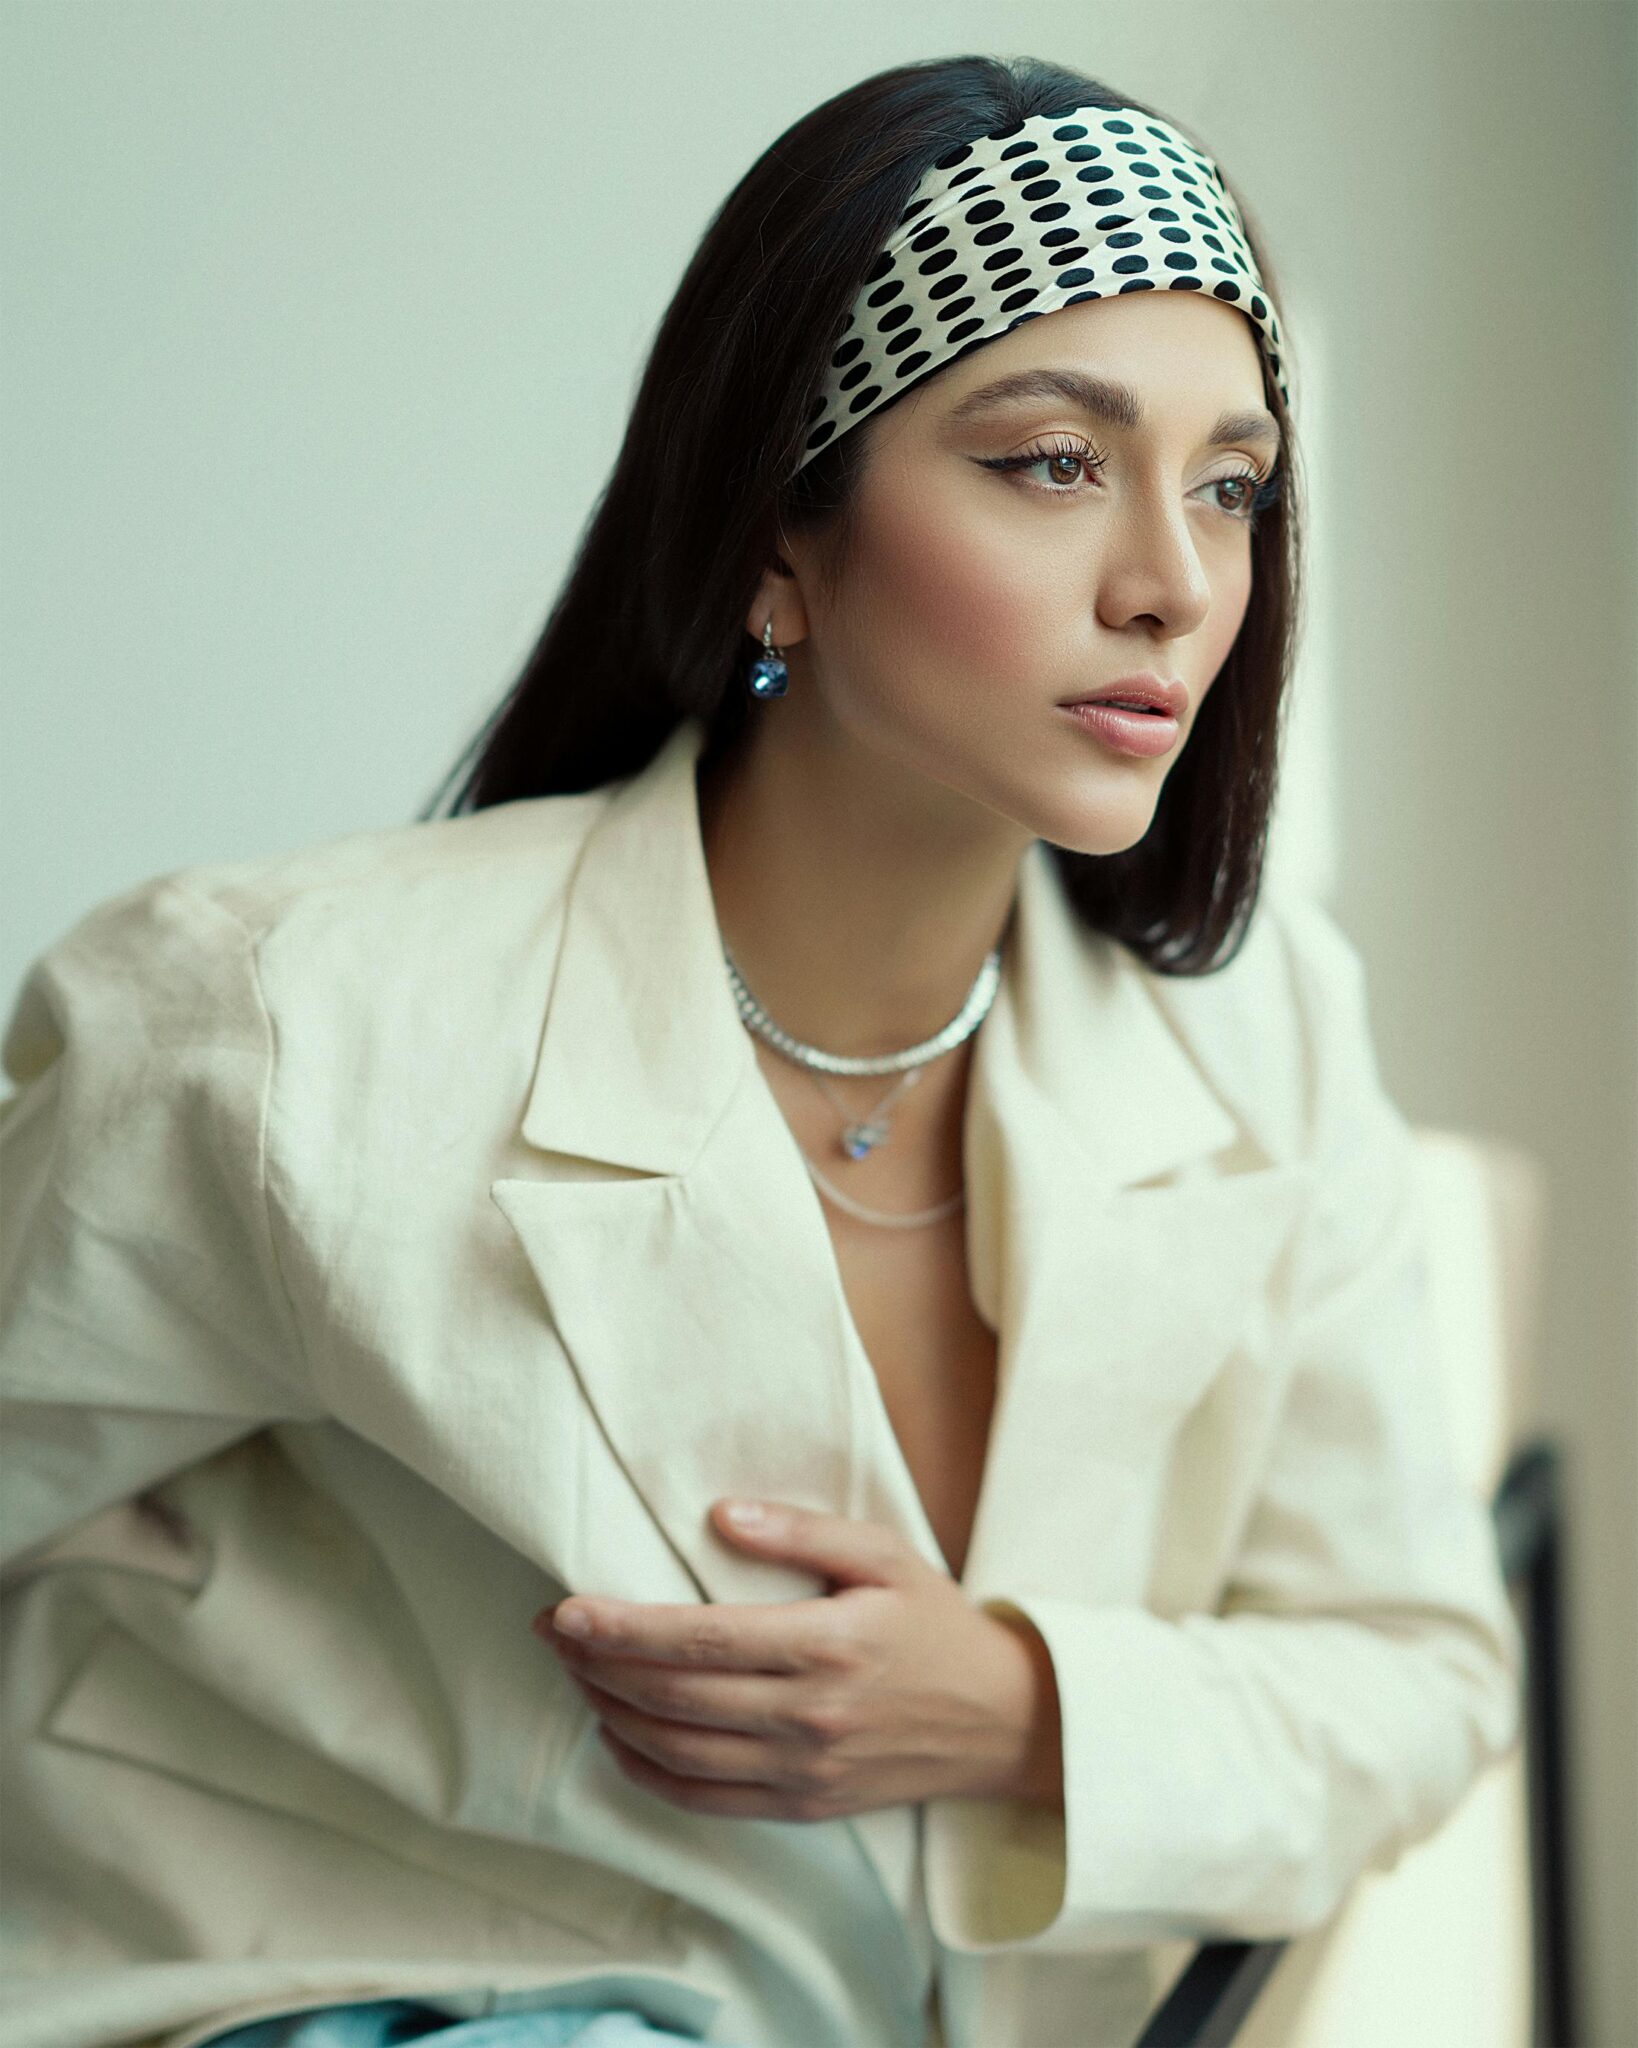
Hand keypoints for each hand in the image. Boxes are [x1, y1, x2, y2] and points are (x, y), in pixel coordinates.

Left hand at [529, 1499, 1060, 1822]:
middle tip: (554, 1633)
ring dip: (612, 1713)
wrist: (1000, 1720)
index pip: (697, 1638)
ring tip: (579, 1674)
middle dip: (599, 1664)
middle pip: (673, 1695)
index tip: (566, 1609)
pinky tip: (621, 1736)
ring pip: (677, 1751)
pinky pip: (704, 1799)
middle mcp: (807, 1716)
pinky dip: (648, 1771)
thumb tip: (721, 1514)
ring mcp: (802, 1771)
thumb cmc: (935, 1624)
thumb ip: (802, 1530)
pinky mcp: (801, 1807)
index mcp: (825, 1644)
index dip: (621, 1628)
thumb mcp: (884, 1554)